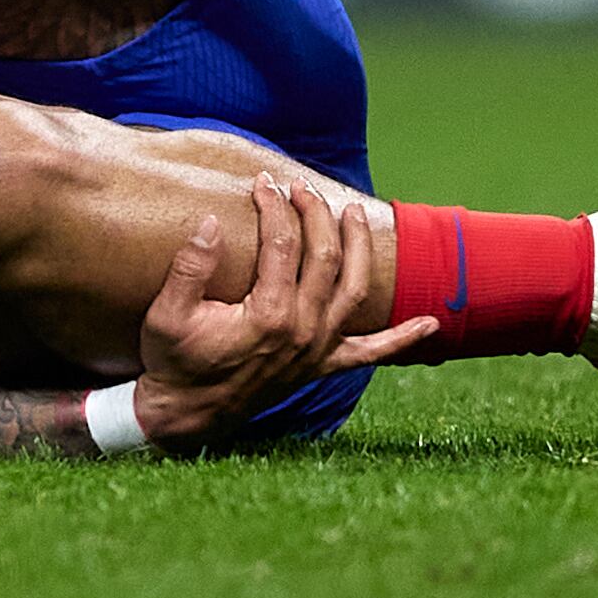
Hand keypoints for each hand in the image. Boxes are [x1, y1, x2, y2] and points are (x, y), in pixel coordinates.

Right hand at [130, 177, 434, 447]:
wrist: (187, 413)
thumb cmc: (174, 360)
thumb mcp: (167, 313)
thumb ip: (191, 268)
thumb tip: (213, 222)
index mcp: (268, 314)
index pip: (283, 244)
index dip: (274, 207)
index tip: (261, 183)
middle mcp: (303, 329)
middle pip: (325, 257)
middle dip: (316, 215)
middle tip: (300, 188)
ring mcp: (318, 348)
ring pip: (355, 289)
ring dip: (360, 248)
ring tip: (354, 213)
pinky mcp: (322, 365)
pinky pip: (372, 353)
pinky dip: (402, 339)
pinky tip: (431, 324)